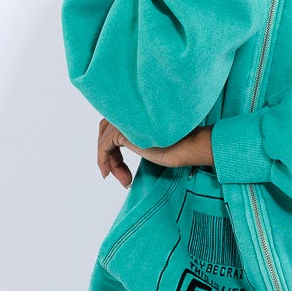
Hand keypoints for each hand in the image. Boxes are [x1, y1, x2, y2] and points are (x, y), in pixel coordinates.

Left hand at [98, 118, 214, 186]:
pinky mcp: (119, 131)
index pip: (116, 125)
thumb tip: (130, 147)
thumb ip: (140, 138)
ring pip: (105, 141)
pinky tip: (108, 174)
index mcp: (136, 109)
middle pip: (107, 131)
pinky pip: (103, 147)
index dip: (115, 148)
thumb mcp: (153, 140)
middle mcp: (128, 111)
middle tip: (124, 177)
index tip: (124, 170)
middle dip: (112, 156)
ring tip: (125, 181)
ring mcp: (123, 120)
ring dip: (112, 164)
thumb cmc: (180, 144)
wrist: (188, 145)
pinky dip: (103, 162)